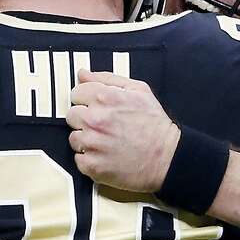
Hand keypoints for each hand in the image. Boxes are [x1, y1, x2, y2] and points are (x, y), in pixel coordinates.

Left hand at [67, 70, 180, 193]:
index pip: (76, 93)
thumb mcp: (138, 90)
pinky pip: (79, 159)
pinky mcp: (92, 166)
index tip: (97, 107)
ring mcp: (92, 144)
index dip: (87, 100)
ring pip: (74, 138)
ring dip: (87, 139)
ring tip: (107, 142)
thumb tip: (83, 73)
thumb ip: (107, 78)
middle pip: (71, 115)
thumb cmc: (155, 124)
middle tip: (104, 125)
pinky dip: (90, 159)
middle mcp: (94, 119)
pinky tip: (106, 155)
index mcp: (104, 98)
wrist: (168, 157)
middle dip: (85, 119)